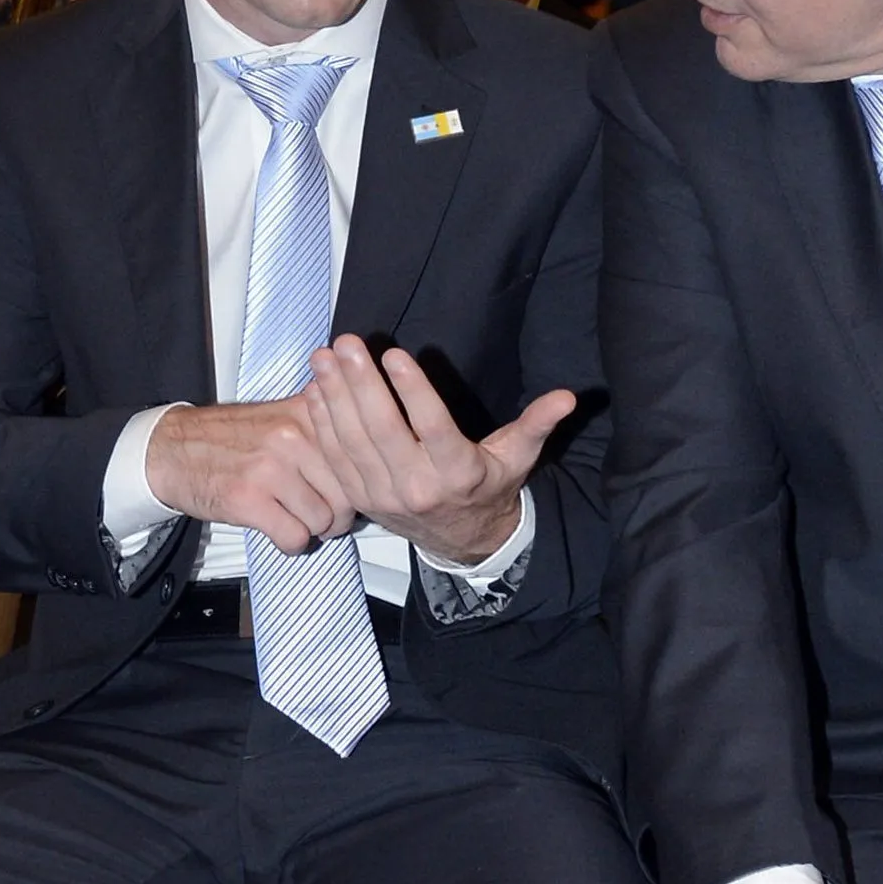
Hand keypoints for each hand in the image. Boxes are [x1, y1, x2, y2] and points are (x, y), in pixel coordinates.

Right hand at [144, 398, 357, 554]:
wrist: (171, 448)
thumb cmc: (231, 439)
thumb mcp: (283, 417)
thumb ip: (324, 428)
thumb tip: (368, 459)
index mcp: (308, 412)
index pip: (359, 458)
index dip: (356, 485)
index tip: (348, 494)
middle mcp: (294, 435)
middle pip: (347, 495)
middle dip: (338, 515)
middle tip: (323, 518)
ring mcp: (271, 467)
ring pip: (323, 520)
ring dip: (311, 530)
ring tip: (295, 520)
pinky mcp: (248, 498)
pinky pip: (295, 537)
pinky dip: (290, 543)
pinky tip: (277, 530)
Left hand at [303, 334, 572, 565]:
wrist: (461, 540)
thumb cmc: (490, 484)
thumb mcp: (518, 456)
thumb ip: (537, 423)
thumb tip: (567, 397)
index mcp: (458, 473)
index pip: (433, 428)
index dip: (413, 392)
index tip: (396, 355)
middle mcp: (417, 487)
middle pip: (382, 431)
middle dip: (360, 384)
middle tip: (348, 343)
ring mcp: (383, 496)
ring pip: (352, 442)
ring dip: (334, 397)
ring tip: (324, 357)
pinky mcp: (361, 498)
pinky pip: (336, 458)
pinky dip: (323, 423)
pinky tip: (315, 388)